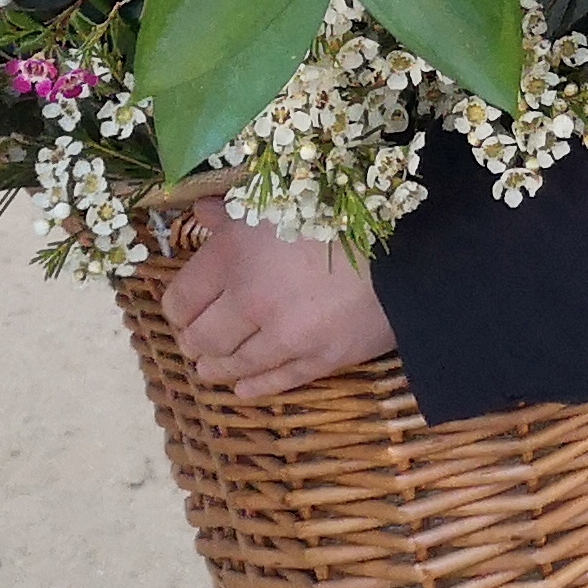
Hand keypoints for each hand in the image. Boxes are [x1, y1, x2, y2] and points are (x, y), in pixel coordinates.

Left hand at [160, 203, 396, 400]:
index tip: (183, 310)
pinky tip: (243, 389)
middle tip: (194, 341)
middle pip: (201, 337)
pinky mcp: (319, 360)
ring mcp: (284, 337)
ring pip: (234, 364)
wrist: (409, 244)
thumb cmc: (340, 209)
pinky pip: (276, 382)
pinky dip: (253, 387)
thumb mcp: (280, 198)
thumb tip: (203, 214)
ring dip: (217, 367)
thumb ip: (235, 212)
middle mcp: (249, 301)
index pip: (181, 298)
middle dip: (194, 340)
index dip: (178, 307)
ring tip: (210, 367)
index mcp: (234, 255)